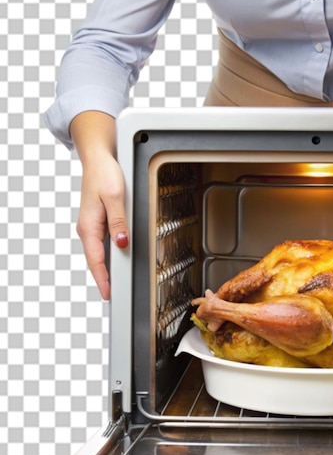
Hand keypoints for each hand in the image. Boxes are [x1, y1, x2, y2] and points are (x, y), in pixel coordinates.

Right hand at [70, 111, 127, 299]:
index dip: (102, 279)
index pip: (96, 259)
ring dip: (104, 269)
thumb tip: (122, 242)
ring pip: (97, 253)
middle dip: (103, 279)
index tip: (108, 294)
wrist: (97, 158)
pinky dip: (106, 257)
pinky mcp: (96, 222)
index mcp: (89, 225)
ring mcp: (91, 226)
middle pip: (95, 260)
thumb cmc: (105, 174)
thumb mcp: (115, 197)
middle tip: (112, 296)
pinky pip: (100, 244)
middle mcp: (87, 228)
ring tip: (113, 285)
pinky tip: (113, 263)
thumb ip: (118, 221)